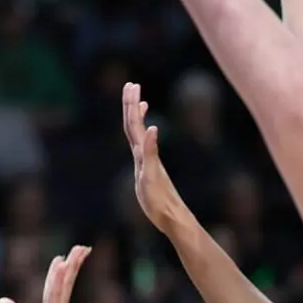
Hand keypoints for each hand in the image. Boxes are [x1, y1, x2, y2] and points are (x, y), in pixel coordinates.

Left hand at [0, 246, 89, 302]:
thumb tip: (2, 300)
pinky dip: (60, 280)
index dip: (60, 272)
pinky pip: (56, 295)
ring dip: (72, 267)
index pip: (56, 287)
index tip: (64, 257)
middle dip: (75, 264)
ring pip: (65, 285)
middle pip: (67, 282)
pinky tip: (63, 266)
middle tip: (83, 247)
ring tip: (79, 250)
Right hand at [122, 83, 187, 232]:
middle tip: (131, 85)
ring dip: (138, 116)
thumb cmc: (160, 201)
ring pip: (139, 134)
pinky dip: (145, 135)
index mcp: (142, 153)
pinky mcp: (148, 171)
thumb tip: (152, 128)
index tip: (131, 86)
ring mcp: (147, 162)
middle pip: (135, 124)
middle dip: (132, 105)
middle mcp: (144, 154)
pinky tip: (149, 131)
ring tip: (139, 102)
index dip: (131, 105)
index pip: (134, 124)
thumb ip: (151, 152)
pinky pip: (143, 148)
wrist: (171, 217)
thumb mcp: (151, 176)